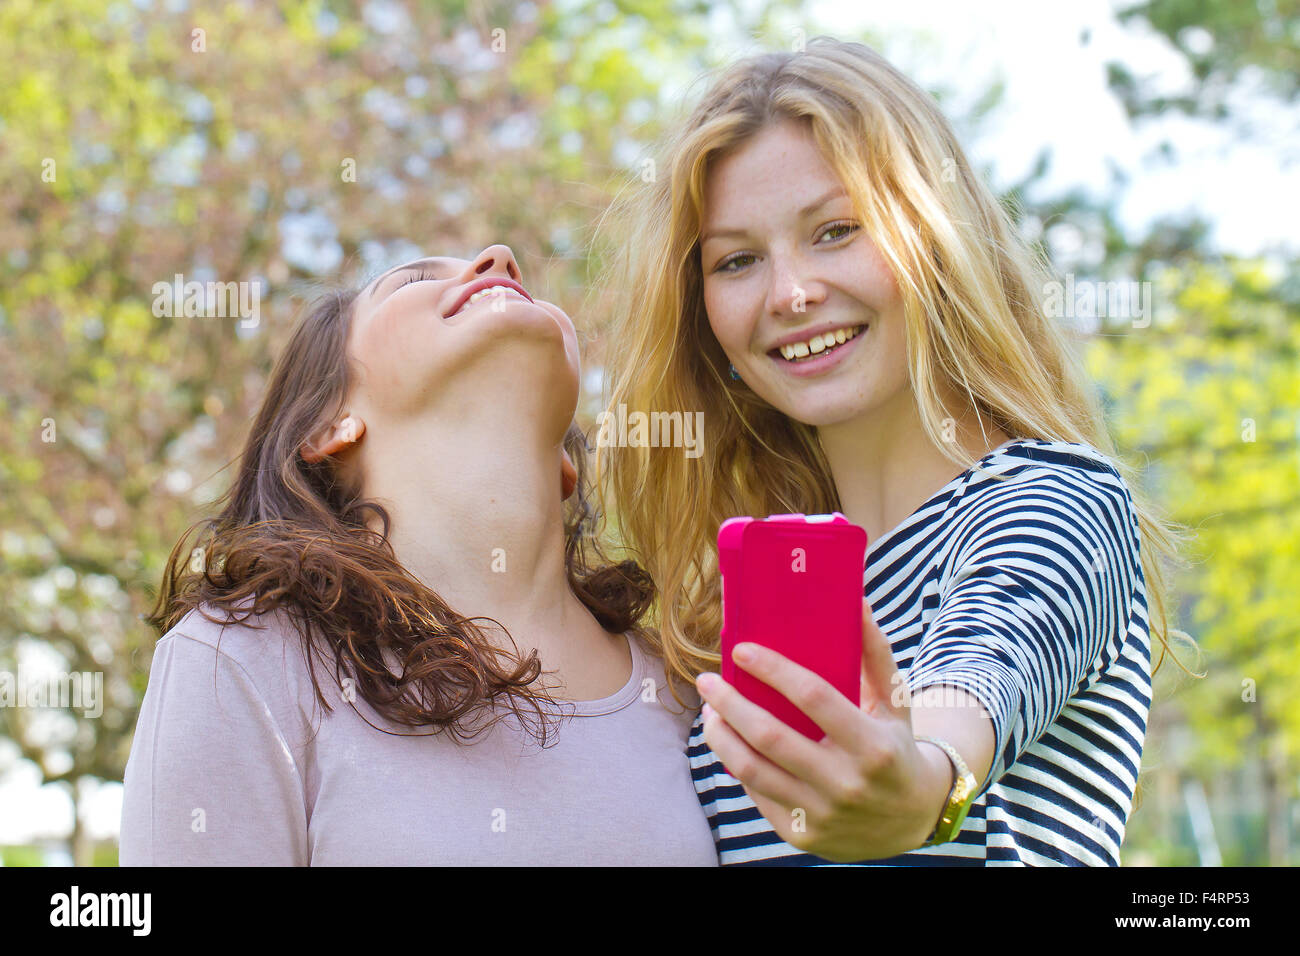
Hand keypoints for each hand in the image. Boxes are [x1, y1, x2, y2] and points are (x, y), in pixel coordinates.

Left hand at [695, 598, 951, 860]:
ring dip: (721, 735)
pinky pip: (757, 792)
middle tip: (707, 680)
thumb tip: (853, 599)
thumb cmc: (896, 746)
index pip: (814, 698)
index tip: (741, 650)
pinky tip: (729, 740)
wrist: (912, 820)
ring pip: (752, 769)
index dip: (774, 670)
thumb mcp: (896, 701)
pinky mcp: (801, 834)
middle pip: (771, 736)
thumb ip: (874, 651)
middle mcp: (847, 783)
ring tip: (711, 710)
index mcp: (872, 745)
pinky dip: (736, 762)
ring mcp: (822, 813)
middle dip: (730, 703)